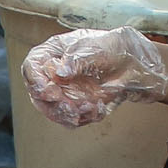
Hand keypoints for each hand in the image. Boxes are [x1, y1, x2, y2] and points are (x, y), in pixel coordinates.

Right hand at [22, 26, 167, 128]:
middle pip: (37, 94)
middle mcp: (54, 74)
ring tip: (89, 108)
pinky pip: (71, 120)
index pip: (31, 67)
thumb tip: (60, 72)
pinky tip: (99, 109)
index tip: (50, 90)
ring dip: (68, 114)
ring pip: (52, 111)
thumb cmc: (115, 48)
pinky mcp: (75, 106)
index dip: (36, 81)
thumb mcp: (98, 48)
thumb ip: (78, 59)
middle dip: (53, 104)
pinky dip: (84, 118)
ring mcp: (64, 92)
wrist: (136, 66)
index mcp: (54, 53)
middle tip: (71, 106)